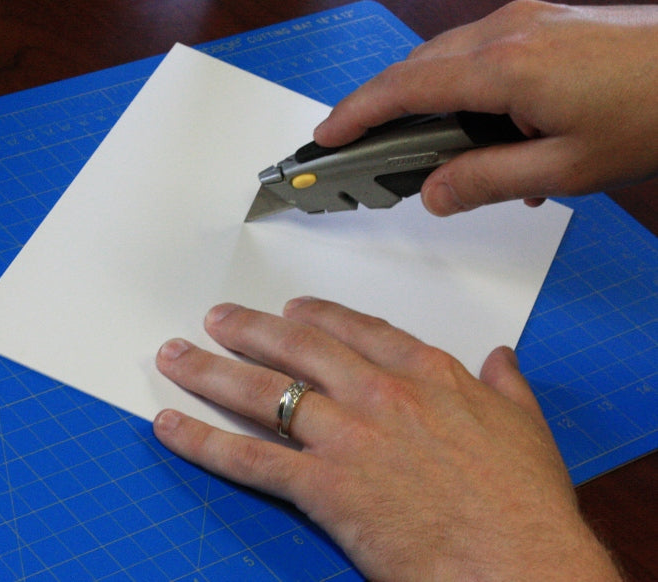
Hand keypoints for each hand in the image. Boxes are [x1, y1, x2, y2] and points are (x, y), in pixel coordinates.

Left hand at [153, 298, 619, 580]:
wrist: (518, 562)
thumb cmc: (525, 504)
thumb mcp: (526, 429)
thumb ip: (508, 386)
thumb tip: (503, 359)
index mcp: (428, 374)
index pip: (359, 330)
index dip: (320, 316)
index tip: (294, 310)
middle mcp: (379, 393)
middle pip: (299, 349)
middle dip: (252, 329)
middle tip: (219, 318)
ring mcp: (346, 436)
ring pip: (264, 392)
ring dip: (212, 371)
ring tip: (178, 356)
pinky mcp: (323, 485)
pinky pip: (249, 457)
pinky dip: (203, 440)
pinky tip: (173, 426)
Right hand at [314, 0, 657, 215]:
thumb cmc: (656, 110)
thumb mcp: (566, 168)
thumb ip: (487, 181)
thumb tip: (435, 194)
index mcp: (503, 67)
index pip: (403, 90)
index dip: (356, 114)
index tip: (327, 136)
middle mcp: (507, 32)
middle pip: (416, 70)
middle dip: (382, 110)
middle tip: (364, 150)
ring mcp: (527, 19)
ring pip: (447, 62)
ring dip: (430, 106)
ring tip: (437, 157)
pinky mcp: (544, 22)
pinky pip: (483, 56)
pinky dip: (467, 94)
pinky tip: (490, 135)